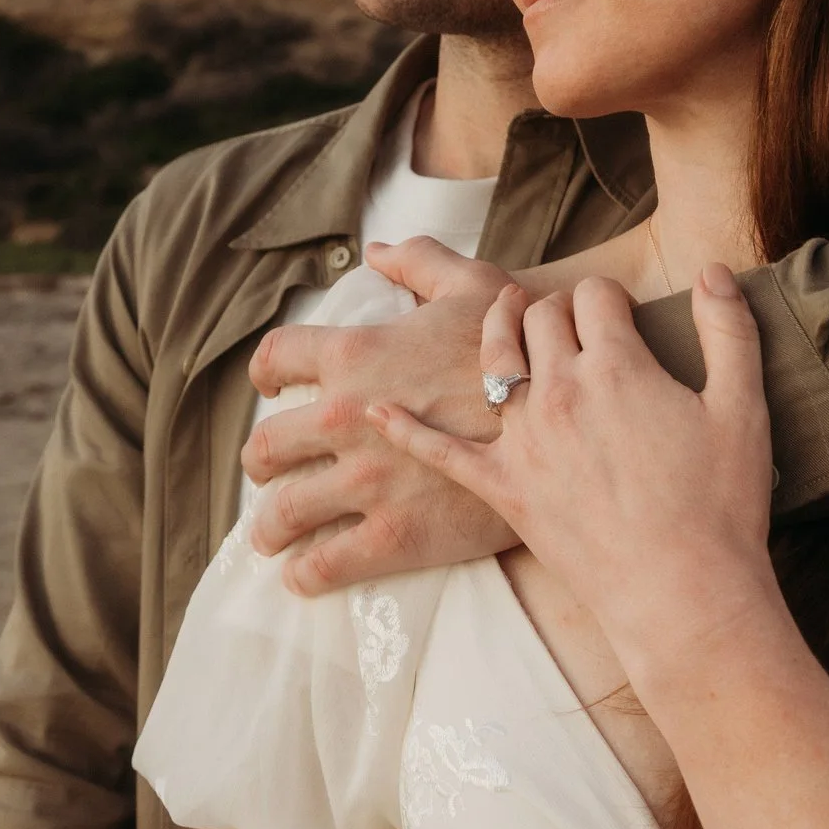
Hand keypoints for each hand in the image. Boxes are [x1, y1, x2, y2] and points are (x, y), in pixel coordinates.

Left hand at [243, 239, 521, 594]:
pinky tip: (303, 576)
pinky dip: (306, 574)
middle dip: (259, 463)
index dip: (266, 374)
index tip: (270, 388)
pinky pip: (327, 564)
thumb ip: (419, 263)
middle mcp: (345, 417)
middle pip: (265, 447)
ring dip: (269, 527)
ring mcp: (367, 481)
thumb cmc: (522, 349)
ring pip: (284, 512)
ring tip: (271, 535)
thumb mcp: (473, 285)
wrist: (569, 421)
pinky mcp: (397, 534)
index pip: (275, 359)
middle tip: (267, 471)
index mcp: (355, 353)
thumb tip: (377, 252)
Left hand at [373, 266, 780, 675]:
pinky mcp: (501, 488)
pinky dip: (403, 428)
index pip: (592, 296)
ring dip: (493, 331)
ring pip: (491, 362)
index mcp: (615, 364)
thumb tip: (713, 268)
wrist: (683, 592)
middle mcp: (557, 391)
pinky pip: (439, 451)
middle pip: (536, 319)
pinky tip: (374, 408)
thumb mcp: (742, 406)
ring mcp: (523, 441)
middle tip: (567, 321)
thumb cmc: (720, 503)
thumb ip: (729, 328)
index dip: (606, 297)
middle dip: (551, 309)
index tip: (618, 311)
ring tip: (500, 318)